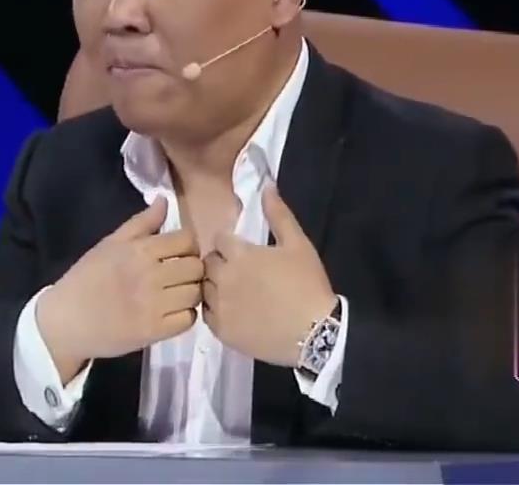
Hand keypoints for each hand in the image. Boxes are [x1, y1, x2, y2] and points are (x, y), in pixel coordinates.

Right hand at [37, 198, 202, 381]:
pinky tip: (172, 313)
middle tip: (178, 276)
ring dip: (190, 293)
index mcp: (139, 250)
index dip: (187, 246)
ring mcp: (153, 305)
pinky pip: (188, 319)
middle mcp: (150, 275)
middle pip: (195, 267)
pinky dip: (185, 315)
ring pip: (195, 293)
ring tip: (176, 294)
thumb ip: (141, 222)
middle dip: (191, 270)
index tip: (178, 254)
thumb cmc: (86, 278)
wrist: (65, 321)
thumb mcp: (110, 243)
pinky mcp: (154, 331)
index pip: (186, 240)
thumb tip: (165, 200)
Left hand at [203, 183, 336, 367]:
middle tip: (239, 272)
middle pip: (207, 263)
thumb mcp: (298, 244)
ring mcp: (219, 306)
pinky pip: (206, 314)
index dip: (231, 244)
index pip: (219, 240)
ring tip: (235, 292)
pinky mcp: (220, 331)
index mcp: (239, 254)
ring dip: (215, 286)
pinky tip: (233, 311)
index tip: (242, 251)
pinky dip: (215, 310)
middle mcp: (222, 278)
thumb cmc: (307, 285)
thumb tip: (266, 186)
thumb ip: (278, 214)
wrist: (314, 333)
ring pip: (204, 288)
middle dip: (220, 263)